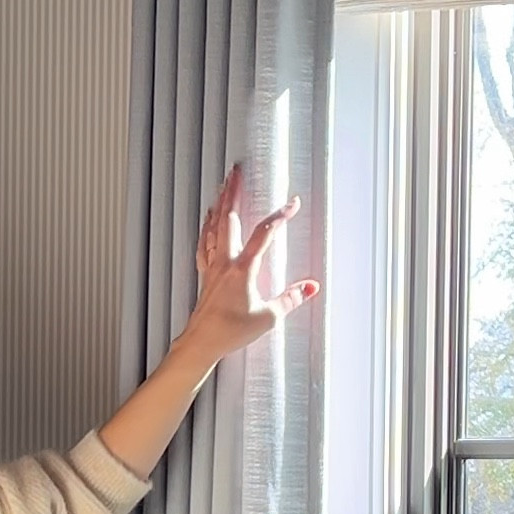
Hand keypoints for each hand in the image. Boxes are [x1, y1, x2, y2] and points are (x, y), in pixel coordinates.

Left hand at [181, 163, 318, 365]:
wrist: (201, 342)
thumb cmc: (231, 331)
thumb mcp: (269, 317)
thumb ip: (291, 298)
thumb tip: (311, 287)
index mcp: (243, 268)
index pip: (265, 234)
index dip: (280, 215)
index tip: (293, 203)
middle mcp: (225, 261)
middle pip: (228, 218)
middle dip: (233, 192)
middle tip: (237, 172)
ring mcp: (212, 266)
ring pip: (213, 227)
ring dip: (219, 204)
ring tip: (222, 186)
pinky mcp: (205, 274)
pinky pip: (204, 243)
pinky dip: (207, 227)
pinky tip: (208, 220)